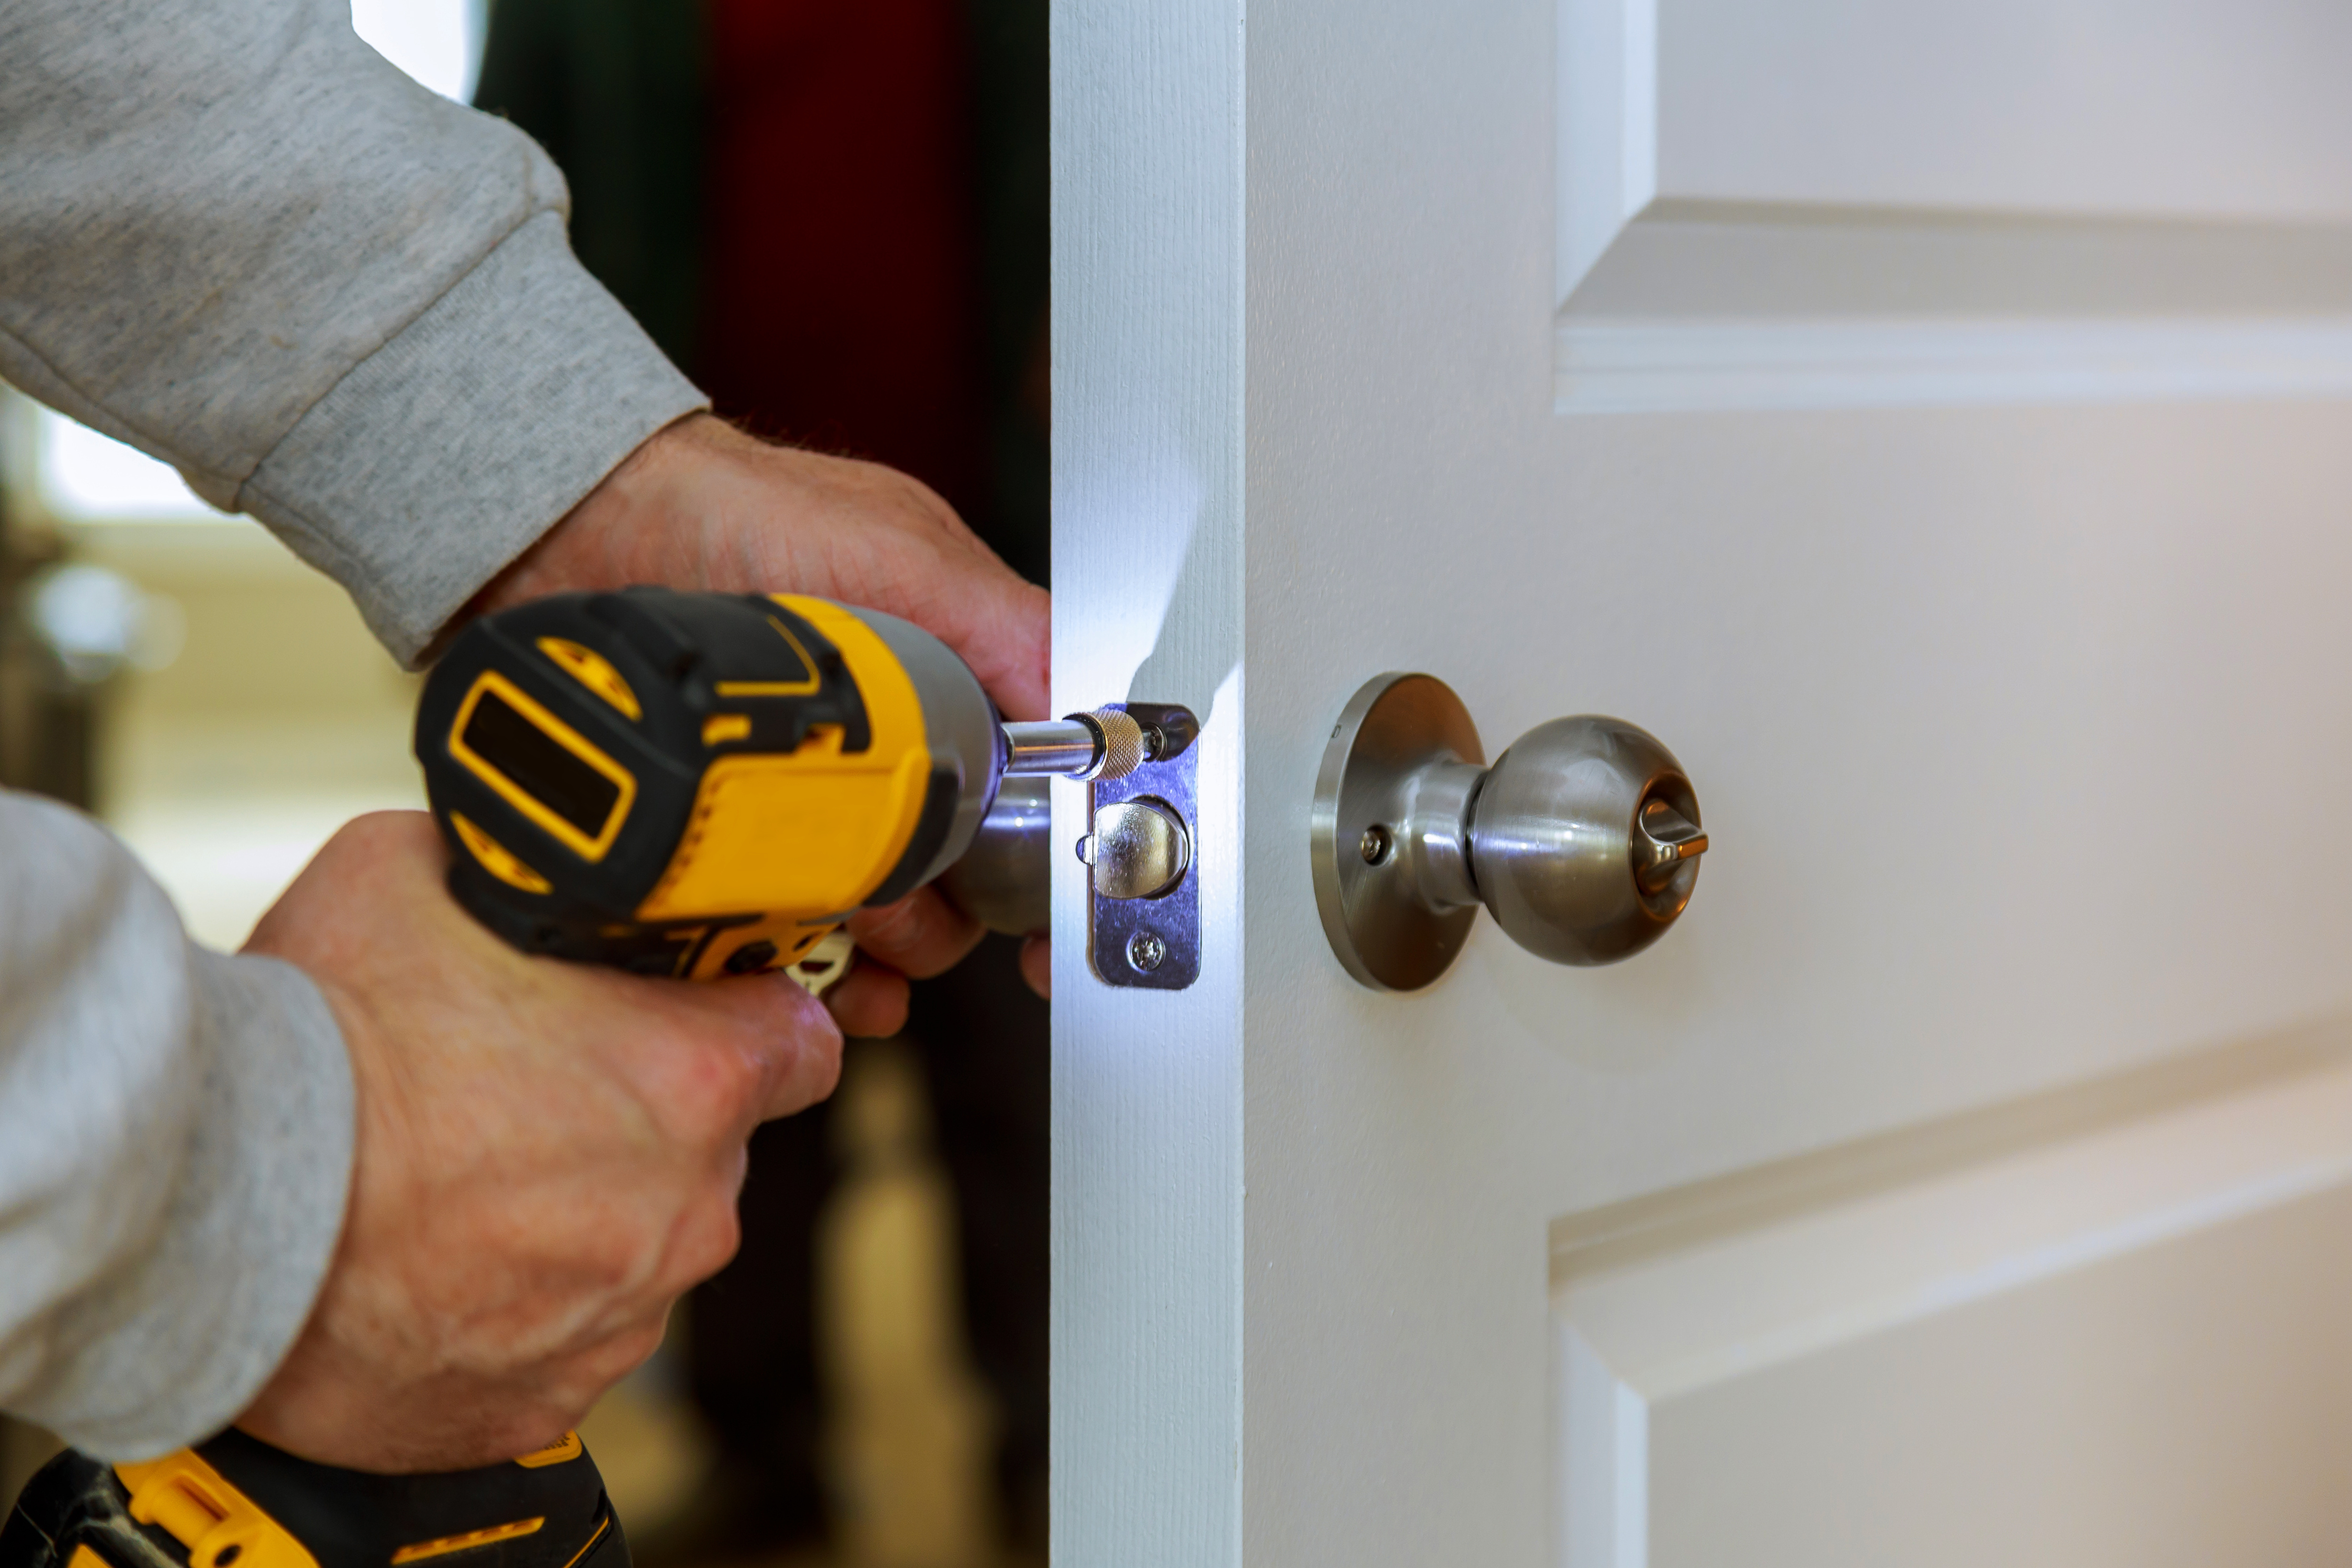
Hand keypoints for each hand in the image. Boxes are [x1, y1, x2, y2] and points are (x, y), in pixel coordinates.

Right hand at [235, 813, 841, 1470]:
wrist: (209, 1209)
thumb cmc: (318, 1053)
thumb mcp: (421, 874)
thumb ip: (525, 876)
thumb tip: (534, 862)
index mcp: (693, 1080)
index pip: (801, 1036)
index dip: (745, 1019)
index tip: (697, 1017)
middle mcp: (685, 1205)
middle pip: (713, 1144)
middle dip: (645, 1114)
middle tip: (531, 1091)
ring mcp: (625, 1312)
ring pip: (641, 1241)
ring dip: (580, 1208)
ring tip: (463, 1178)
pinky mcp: (554, 1395)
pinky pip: (569, 1331)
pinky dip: (522, 1299)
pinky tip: (440, 1260)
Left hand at [475, 414, 1053, 1001]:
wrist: (579, 526)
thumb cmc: (739, 509)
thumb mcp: (902, 549)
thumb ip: (1005, 623)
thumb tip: (1091, 712)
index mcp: (947, 688)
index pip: (1026, 798)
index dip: (1046, 872)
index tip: (1049, 934)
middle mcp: (883, 748)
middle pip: (958, 878)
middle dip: (949, 911)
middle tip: (912, 904)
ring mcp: (807, 794)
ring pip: (878, 913)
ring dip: (885, 944)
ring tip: (857, 930)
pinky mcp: (730, 829)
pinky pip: (783, 926)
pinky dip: (808, 964)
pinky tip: (806, 970)